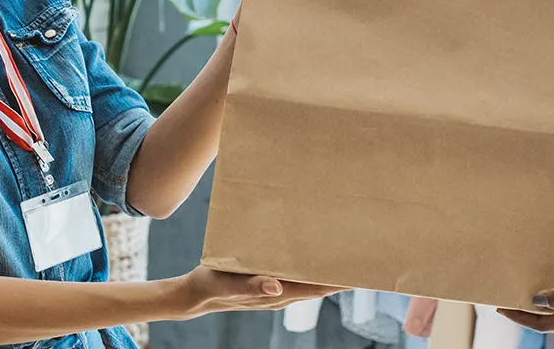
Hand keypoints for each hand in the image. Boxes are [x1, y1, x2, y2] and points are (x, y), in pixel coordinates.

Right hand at [160, 266, 346, 319]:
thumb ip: (252, 285)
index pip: (316, 289)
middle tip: (360, 258)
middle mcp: (280, 295)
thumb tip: (277, 286)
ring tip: (343, 257)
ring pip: (308, 283)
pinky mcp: (267, 285)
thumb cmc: (210, 286)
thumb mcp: (228, 283)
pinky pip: (295, 278)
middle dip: (339, 276)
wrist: (193, 294)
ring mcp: (274, 291)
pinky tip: (311, 259)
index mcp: (276, 295)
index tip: (360, 272)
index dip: (339, 283)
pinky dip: (308, 270)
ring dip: (325, 272)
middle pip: (318, 286)